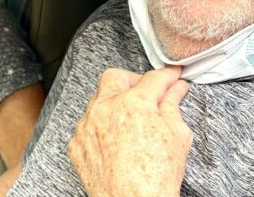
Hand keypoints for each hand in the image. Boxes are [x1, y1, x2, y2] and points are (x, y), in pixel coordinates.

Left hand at [68, 67, 191, 196]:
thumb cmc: (156, 177)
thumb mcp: (177, 136)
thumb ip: (172, 105)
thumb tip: (175, 90)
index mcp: (133, 103)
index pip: (153, 78)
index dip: (167, 76)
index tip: (172, 77)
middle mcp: (104, 109)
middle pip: (115, 77)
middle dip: (133, 80)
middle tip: (147, 93)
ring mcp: (87, 126)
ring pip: (97, 100)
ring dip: (114, 103)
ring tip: (131, 121)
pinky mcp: (76, 143)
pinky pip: (87, 124)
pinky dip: (100, 126)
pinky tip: (115, 140)